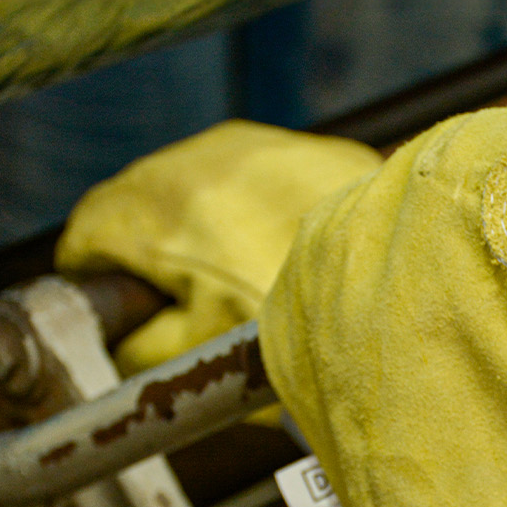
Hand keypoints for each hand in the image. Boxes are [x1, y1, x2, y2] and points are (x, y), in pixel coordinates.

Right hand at [56, 119, 380, 374]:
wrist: (415, 297)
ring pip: (204, 178)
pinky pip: (268, 175)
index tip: (112, 292)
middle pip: (142, 197)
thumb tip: (119, 329)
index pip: (91, 228)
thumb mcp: (199, 358)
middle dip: (149, 243)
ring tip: (237, 271)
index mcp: (162, 214)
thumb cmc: (304, 334)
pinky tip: (288, 250)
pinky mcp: (316, 149)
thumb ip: (136, 344)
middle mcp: (205, 164)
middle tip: (177, 293)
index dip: (95, 269)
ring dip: (205, 218)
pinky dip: (264, 206)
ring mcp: (263, 148)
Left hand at [261, 82, 506, 506]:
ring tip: (489, 331)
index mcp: (477, 202)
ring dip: (452, 236)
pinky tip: (433, 341)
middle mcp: (380, 218)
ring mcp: (323, 269)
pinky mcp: (292, 314)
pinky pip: (352, 253)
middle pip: (466, 158)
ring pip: (404, 200)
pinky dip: (393, 276)